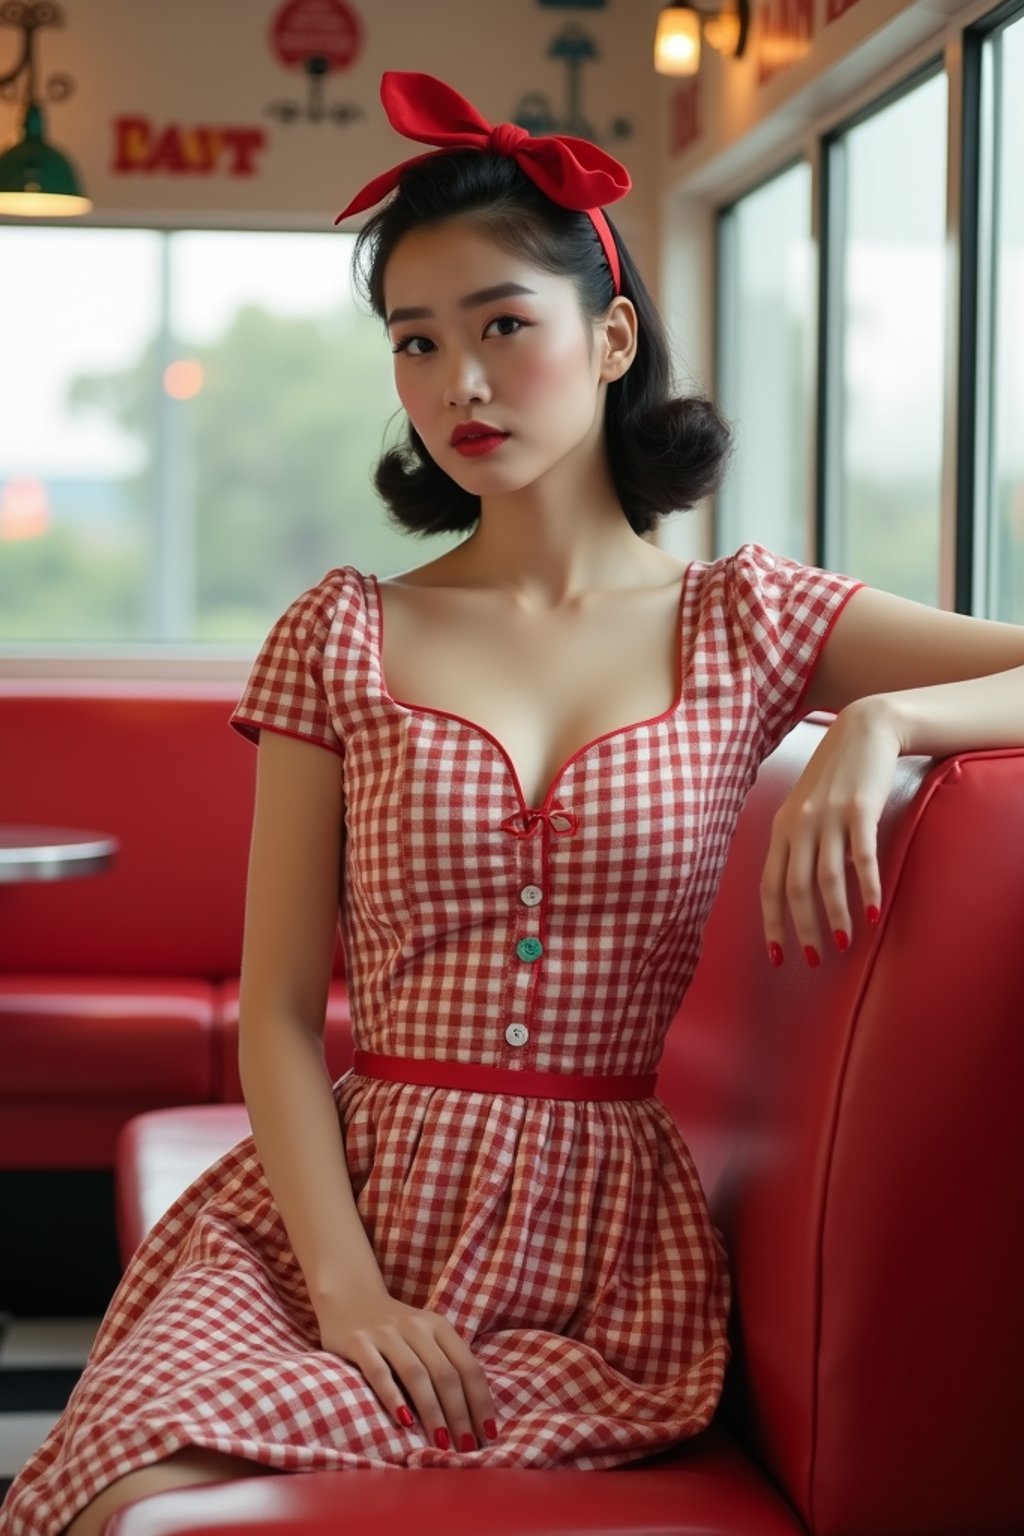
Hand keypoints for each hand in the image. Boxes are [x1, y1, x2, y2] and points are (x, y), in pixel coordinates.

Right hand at [317, 1288, 499, 1451]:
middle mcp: (416, 1326)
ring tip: (441, 1443)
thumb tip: (472, 1415)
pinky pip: (378, 1372)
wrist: (349, 1296)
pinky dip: (393, 1397)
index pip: (468, 1366)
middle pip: (445, 1374)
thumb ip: (444, 1363)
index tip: (488, 1433)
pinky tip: (404, 1421)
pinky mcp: (358, 1341)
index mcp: (438, 1326)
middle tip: (466, 1448)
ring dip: (432, 1411)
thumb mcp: (424, 1336)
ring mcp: (386, 1333)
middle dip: (460, 1414)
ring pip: (416, 1374)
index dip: (481, 1401)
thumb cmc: (394, 1328)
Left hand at [760, 698, 900, 965]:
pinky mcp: (860, 809)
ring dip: (835, 915)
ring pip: (827, 878)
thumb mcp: (805, 807)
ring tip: (844, 944)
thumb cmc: (835, 775)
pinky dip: (866, 888)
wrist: (863, 730)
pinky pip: (861, 858)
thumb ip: (799, 842)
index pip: (768, 885)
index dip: (772, 923)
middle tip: (813, 960)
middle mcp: (799, 825)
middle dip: (801, 928)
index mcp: (781, 828)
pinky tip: (873, 912)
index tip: (778, 956)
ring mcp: (828, 816)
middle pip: (794, 887)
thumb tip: (798, 888)